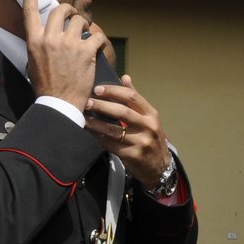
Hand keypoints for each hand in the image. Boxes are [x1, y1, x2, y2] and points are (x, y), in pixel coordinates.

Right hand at [21, 0, 98, 106]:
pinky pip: (95, 36)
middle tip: (73, 16)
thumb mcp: (34, 62)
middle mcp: (50, 39)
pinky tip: (94, 48)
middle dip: (69, 10)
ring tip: (83, 36)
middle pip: (61, 10)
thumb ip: (40, 44)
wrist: (60, 103)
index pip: (30, 11)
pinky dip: (97, 40)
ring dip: (84, 25)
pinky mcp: (86, 52)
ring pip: (80, 21)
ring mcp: (69, 44)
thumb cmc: (46, 85)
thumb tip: (45, 34)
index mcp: (34, 41)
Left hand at [85, 74, 171, 188]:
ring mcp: (141, 142)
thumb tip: (125, 77)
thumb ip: (135, 99)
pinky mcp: (133, 156)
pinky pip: (111, 145)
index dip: (113, 91)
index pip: (132, 97)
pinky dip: (99, 138)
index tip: (97, 89)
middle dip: (101, 106)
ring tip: (83, 118)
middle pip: (122, 112)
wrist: (159, 166)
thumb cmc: (151, 138)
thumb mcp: (149, 118)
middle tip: (86, 102)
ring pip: (113, 130)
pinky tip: (90, 133)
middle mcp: (148, 127)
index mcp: (151, 114)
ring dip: (96, 124)